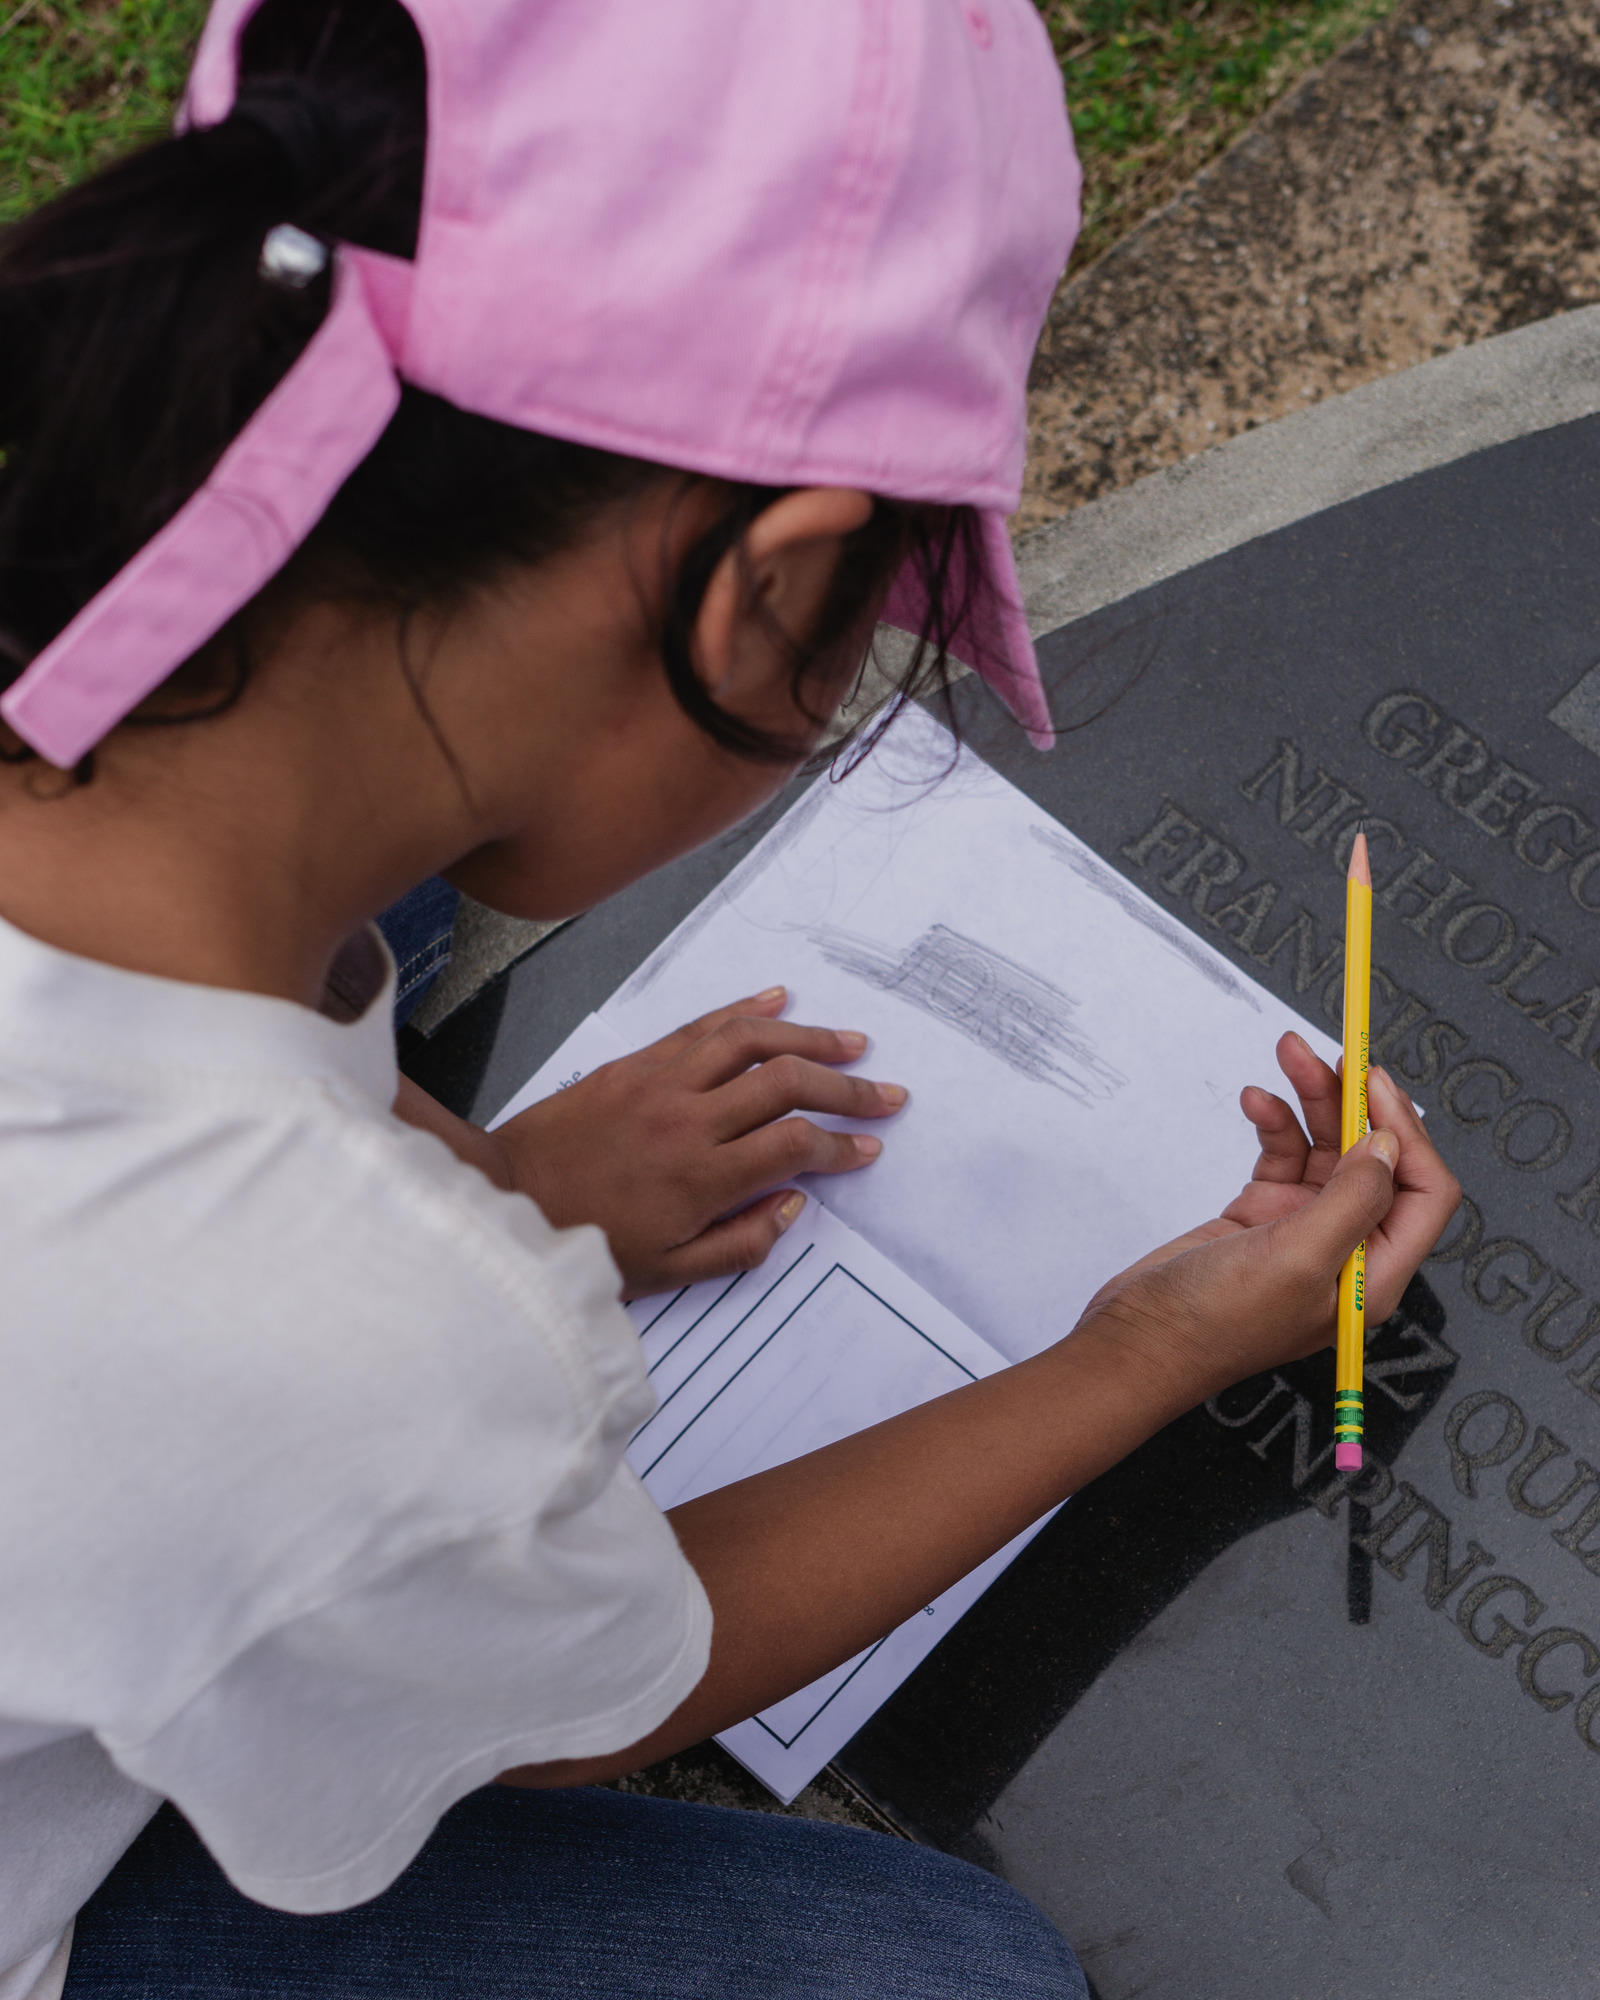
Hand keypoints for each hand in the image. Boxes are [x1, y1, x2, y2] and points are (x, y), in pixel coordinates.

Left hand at [491, 988, 904, 1294]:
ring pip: (750, 1042)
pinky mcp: (636, 1063)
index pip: (795, 1147)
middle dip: (847, 1089)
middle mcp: (689, 1120)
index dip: (841, 1145)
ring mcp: (662, 1083)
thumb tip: (793, 1205)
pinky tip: (779, 1000)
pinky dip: (745, 1010)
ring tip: (850, 1042)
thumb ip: (739, 1244)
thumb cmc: (583, 1242)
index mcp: (701, 1178)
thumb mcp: (667, 1272)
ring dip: (808, 1038)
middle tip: (885, 1094)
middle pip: (788, 1084)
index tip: (868, 1148)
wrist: (506, 1197)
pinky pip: (701, 1026)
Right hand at [1078, 1031, 1459, 1405]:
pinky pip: (1284, 1154)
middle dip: (1356, 1102)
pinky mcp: (1262, 1215)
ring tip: (1288, 1054)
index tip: (1375, 1085)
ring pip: (1327, 1147)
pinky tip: (1255, 1101)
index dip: (1406, 1135)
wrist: (1137, 1338)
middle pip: (1374, 1159)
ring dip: (1312, 1099)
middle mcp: (1346, 1250)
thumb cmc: (1215, 1323)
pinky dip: (1274, 1123)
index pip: (1423, 1194)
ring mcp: (1303, 1230)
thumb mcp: (1297, 1259)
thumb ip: (1353, 1200)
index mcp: (1373, 1275)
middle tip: (1334, 1054)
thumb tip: (1388, 1143)